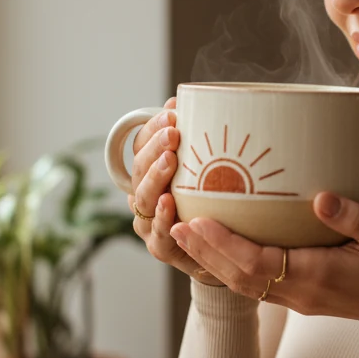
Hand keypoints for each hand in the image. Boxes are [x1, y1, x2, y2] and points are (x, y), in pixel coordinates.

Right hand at [128, 95, 221, 285]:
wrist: (219, 254)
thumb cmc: (213, 206)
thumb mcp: (210, 172)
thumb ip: (203, 144)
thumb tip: (205, 103)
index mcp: (151, 173)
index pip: (142, 145)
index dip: (153, 128)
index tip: (173, 112)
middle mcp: (145, 195)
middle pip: (139, 167)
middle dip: (155, 147)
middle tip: (174, 133)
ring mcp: (148, 222)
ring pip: (144, 197)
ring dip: (156, 176)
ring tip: (169, 159)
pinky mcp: (160, 247)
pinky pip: (158, 232)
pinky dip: (162, 217)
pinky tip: (168, 202)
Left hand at [168, 191, 358, 323]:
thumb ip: (356, 218)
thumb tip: (321, 198)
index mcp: (317, 277)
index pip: (258, 263)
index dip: (224, 243)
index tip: (199, 220)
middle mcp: (299, 292)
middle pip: (238, 277)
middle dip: (204, 252)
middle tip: (175, 224)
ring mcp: (295, 298)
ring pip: (240, 283)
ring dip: (210, 261)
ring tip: (184, 233)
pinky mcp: (297, 295)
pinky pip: (252, 284)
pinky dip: (228, 266)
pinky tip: (215, 246)